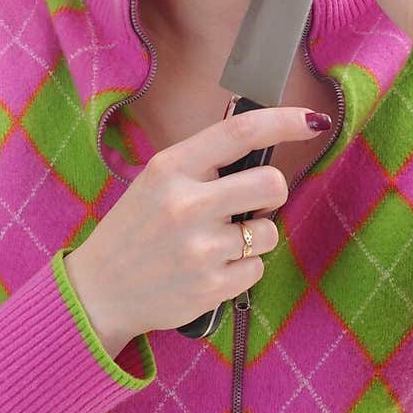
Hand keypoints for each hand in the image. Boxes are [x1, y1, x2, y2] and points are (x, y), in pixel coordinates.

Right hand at [63, 106, 327, 357]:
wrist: (99, 292)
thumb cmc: (135, 230)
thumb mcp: (156, 182)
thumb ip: (204, 164)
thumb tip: (263, 143)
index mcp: (171, 168)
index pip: (240, 132)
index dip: (285, 121)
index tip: (313, 120)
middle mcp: (186, 205)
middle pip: (271, 184)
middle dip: (272, 191)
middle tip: (251, 203)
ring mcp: (199, 249)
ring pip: (269, 231)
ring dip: (254, 236)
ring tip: (219, 243)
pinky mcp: (209, 288)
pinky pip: (256, 269)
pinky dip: (242, 269)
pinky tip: (212, 269)